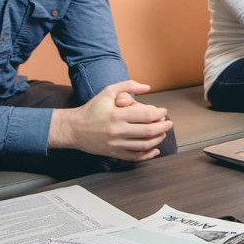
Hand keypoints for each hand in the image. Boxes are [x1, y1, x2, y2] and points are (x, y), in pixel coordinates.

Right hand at [49, 80, 172, 161]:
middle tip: (168, 123)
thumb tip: (148, 87)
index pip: (146, 115)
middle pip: (148, 131)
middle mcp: (117, 131)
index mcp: (117, 115)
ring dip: (157, 139)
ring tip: (163, 133)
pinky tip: (154, 149)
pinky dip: (147, 155)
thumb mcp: (108, 92)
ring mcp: (116, 144)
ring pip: (144, 145)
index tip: (163, 111)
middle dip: (163, 127)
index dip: (159, 114)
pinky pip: (135, 157)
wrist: (74, 128)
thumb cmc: (92, 108)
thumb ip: (128, 86)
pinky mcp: (114, 153)